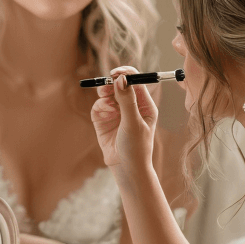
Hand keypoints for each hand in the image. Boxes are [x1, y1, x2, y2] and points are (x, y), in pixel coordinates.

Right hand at [91, 66, 157, 182]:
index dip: (125, 74)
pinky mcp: (104, 120)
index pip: (135, 81)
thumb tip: (121, 79)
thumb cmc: (136, 148)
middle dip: (112, 83)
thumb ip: (127, 100)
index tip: (115, 74)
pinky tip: (104, 113)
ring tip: (105, 97)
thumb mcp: (133, 123)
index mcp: (145, 105)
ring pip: (108, 93)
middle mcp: (131, 106)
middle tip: (106, 86)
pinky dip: (100, 105)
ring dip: (105, 93)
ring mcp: (117, 113)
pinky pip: (99, 105)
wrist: (126, 169)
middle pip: (120, 85)